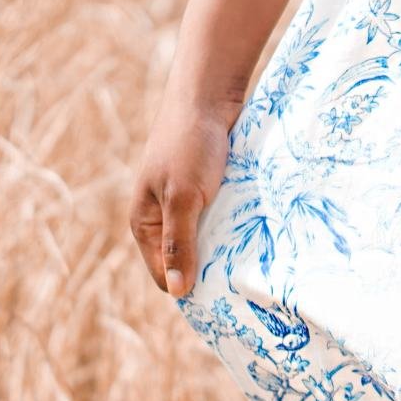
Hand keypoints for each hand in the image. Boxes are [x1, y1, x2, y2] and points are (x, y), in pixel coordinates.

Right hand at [128, 96, 240, 299]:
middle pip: (186, 263)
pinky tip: (255, 241)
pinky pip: (220, 225)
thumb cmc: (190, 146)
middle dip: (210, 274)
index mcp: (144, 224)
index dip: (190, 290)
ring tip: (252, 267)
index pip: (165, 277)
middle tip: (244, 289)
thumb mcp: (183, 198)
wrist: (208, 98)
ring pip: (206, 244)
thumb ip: (179, 244)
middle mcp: (162, 219)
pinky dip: (234, 233)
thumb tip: (177, 292)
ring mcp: (185, 207)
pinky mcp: (207, 194)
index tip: (224, 302)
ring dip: (225, 253)